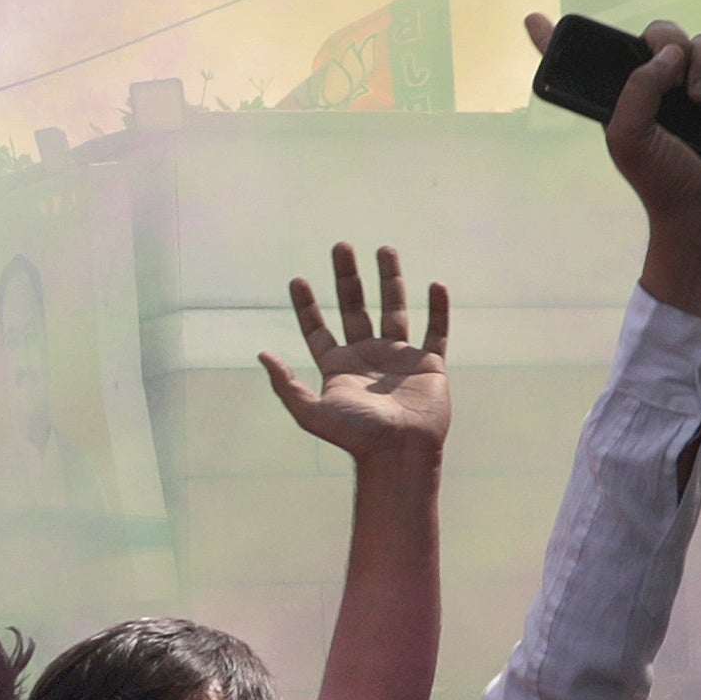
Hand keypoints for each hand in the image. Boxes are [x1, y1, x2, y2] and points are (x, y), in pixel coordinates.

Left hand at [257, 243, 448, 462]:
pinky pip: (436, 330)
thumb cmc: (355, 436)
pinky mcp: (429, 363)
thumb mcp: (311, 411)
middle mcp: (367, 356)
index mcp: (338, 366)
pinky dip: (439, 308)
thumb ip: (286, 384)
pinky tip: (435, 284)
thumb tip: (262, 354)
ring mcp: (399, 357)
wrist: (399, 452)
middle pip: (355, 307)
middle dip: (347, 278)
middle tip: (340, 247)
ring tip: (384, 249)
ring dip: (390, 279)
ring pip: (395, 308)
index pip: (318, 328)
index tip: (296, 279)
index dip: (306, 305)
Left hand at [524, 12, 700, 329]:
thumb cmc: (660, 178)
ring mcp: (694, 88)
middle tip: (681, 83)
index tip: (531, 19)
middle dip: (675, 45)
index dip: (557, 41)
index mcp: (621, 95)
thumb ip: (637, 90)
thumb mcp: (630, 136)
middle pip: (662, 34)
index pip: (586, 62)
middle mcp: (655, 86)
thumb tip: (668, 54)